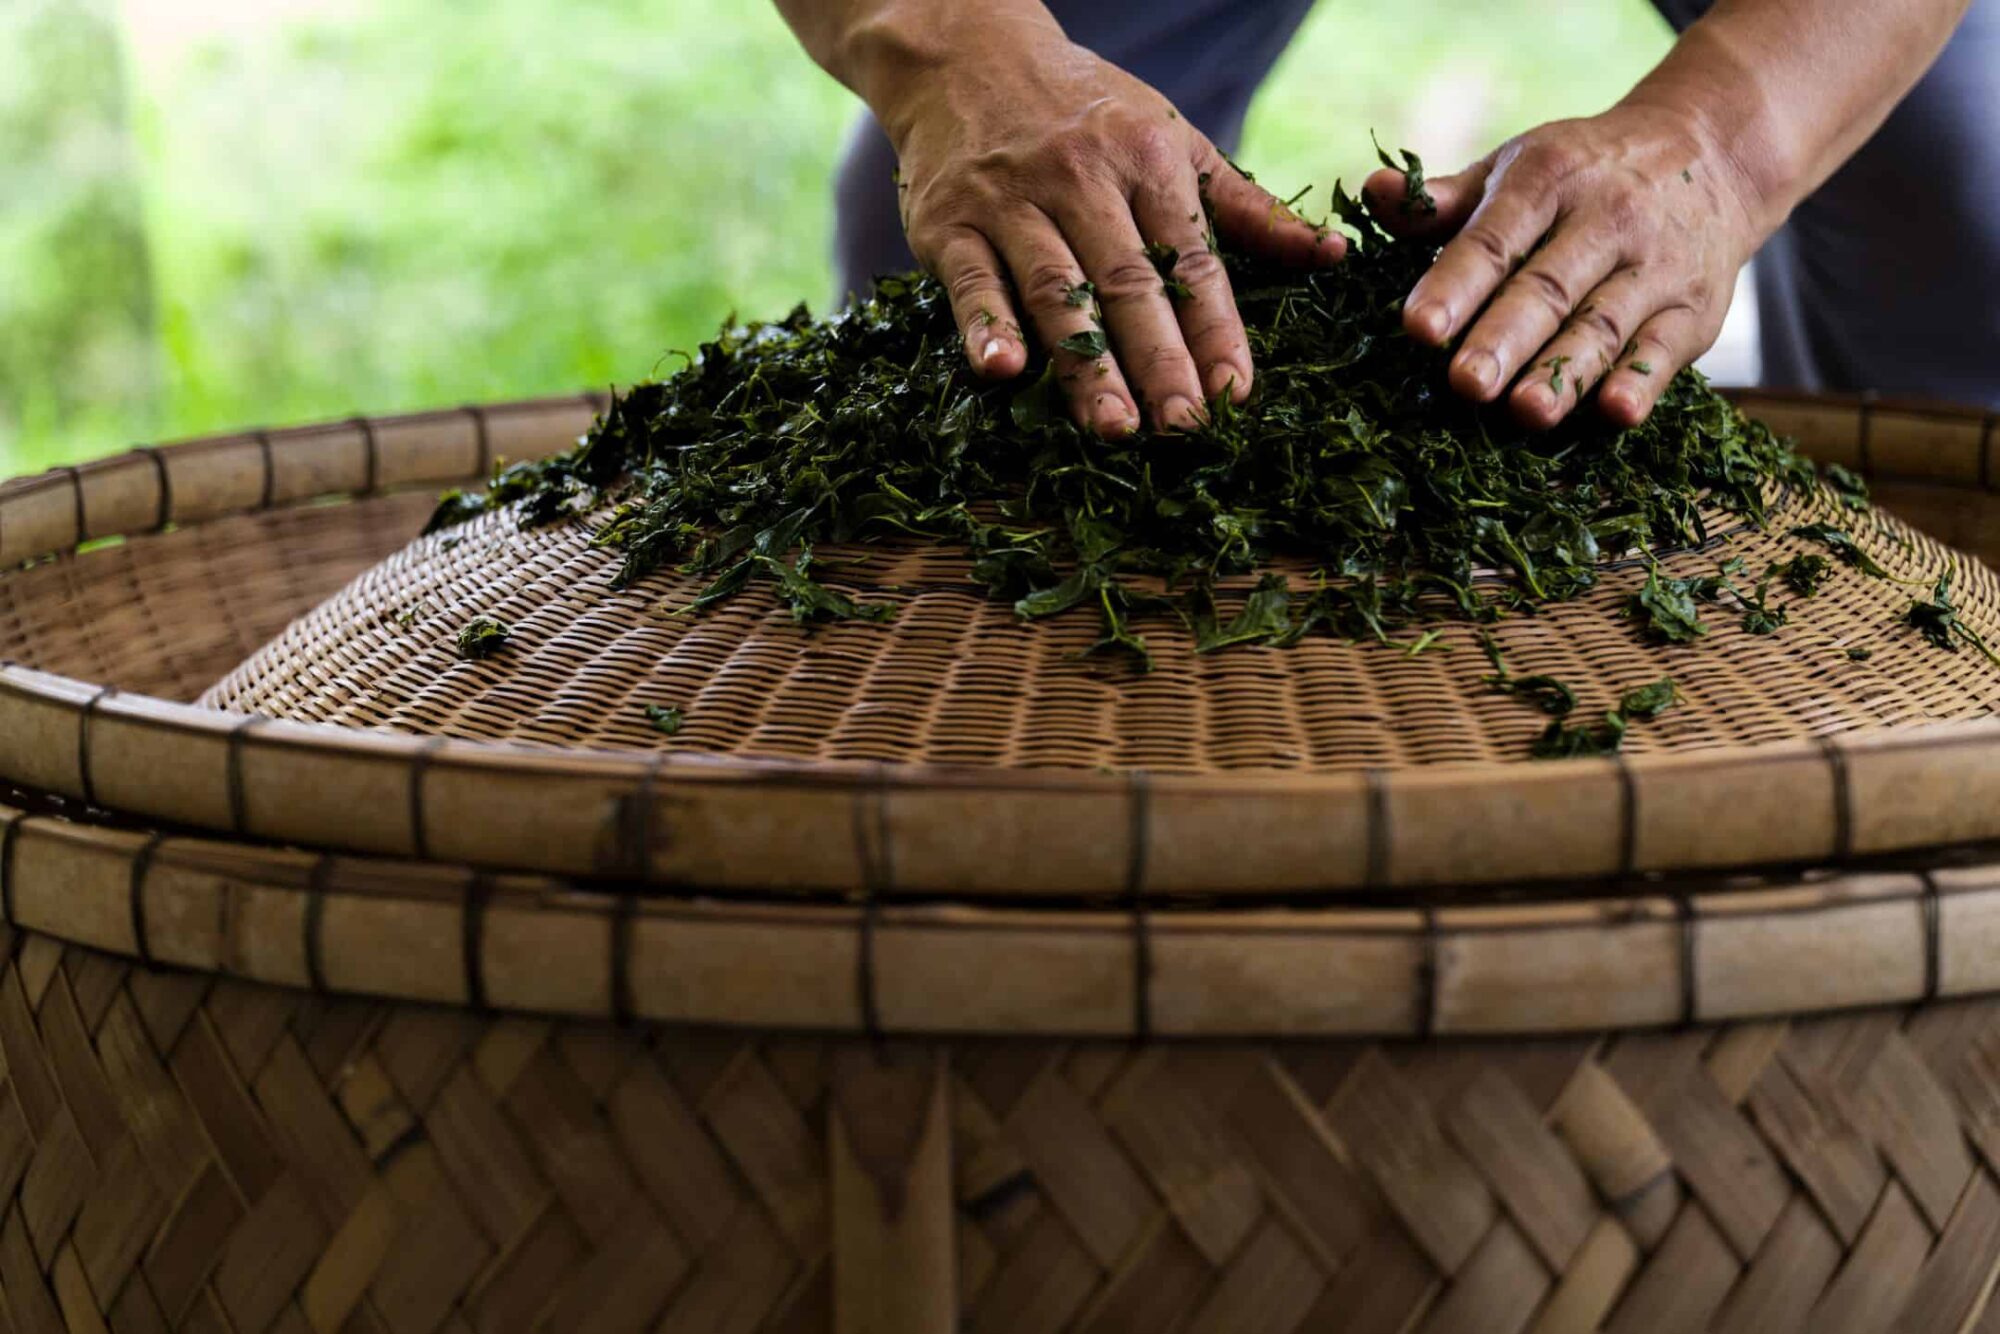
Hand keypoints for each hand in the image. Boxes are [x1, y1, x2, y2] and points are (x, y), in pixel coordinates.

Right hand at [880, 19, 1343, 435]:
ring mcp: (1011, 202)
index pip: (1190, 260)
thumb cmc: (1085, 110)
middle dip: (1160, 361)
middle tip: (1185, 428)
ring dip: (1085, 365)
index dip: (1215, 329)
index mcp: (1147, 161)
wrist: (967, 54)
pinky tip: (1001, 372)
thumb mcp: (1173, 140)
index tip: (1235, 392)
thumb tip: (1329, 254)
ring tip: (1114, 428)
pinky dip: (984, 326)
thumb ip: (1245, 208)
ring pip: (1056, 291)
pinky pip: (969, 281)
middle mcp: (1081, 180)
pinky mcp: (947, 223)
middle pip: (1128, 284)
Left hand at [1364, 103, 1767, 428]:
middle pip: (1548, 287)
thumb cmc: (1584, 174)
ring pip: (1605, 324)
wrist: (1713, 152)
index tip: (1419, 328)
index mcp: (1548, 180)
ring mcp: (1656, 266)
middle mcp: (1607, 218)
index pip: (1494, 239)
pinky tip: (1616, 413)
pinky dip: (1644, 381)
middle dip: (1504, 338)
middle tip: (1464, 385)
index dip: (1456, 285)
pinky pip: (1667, 348)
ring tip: (1526, 412)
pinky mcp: (1695, 309)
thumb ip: (1443, 201)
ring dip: (1566, 372)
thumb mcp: (1517, 168)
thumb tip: (1373, 191)